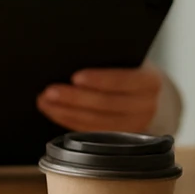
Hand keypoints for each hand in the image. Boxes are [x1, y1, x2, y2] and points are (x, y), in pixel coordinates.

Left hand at [38, 65, 161, 133]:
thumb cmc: (128, 69)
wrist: (145, 91)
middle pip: (107, 104)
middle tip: (50, 91)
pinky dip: (69, 121)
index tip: (75, 77)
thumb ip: (106, 60)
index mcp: (149, 81)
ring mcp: (135, 124)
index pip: (124, 80)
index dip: (100, 80)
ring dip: (66, 111)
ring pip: (97, 121)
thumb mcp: (125, 59)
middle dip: (74, 98)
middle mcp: (146, 105)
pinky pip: (91, 131)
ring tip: (44, 101)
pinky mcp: (119, 136)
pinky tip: (54, 111)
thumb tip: (71, 57)